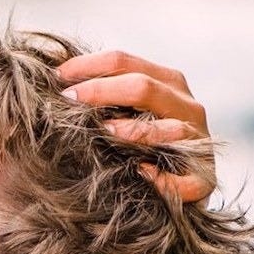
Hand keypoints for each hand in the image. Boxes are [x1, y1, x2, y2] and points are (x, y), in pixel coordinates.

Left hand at [57, 49, 213, 202]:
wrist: (173, 192)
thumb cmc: (135, 145)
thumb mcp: (122, 111)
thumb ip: (100, 93)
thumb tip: (49, 77)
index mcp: (166, 82)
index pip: (123, 60)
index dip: (86, 66)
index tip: (54, 78)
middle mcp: (187, 106)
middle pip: (143, 87)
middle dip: (100, 91)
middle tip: (67, 101)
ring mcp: (199, 142)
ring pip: (171, 128)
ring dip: (135, 131)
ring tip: (105, 132)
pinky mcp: (205, 180)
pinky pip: (187, 179)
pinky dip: (164, 177)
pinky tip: (141, 173)